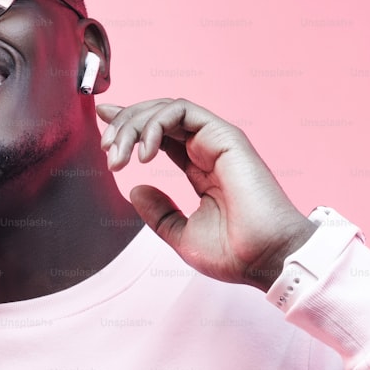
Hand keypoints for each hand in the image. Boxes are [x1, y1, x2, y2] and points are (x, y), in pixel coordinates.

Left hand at [97, 99, 315, 290]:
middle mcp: (207, 149)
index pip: (159, 134)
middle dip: (124, 126)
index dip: (129, 125)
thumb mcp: (181, 234)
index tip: (103, 128)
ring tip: (118, 155)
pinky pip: (182, 111)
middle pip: (157, 117)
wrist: (266, 260)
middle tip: (107, 150)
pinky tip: (144, 153)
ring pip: (166, 109)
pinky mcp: (225, 136)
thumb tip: (135, 189)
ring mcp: (216, 140)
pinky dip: (155, 124)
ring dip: (134, 124)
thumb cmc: (234, 253)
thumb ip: (158, 212)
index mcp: (199, 168)